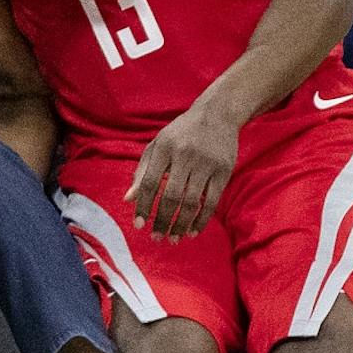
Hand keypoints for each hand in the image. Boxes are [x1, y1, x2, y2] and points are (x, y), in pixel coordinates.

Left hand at [127, 101, 239, 240]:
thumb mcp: (158, 144)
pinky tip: (192, 231)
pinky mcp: (224, 170)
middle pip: (171, 196)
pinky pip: (211, 201)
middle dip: (162, 221)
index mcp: (164, 148)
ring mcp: (206, 163)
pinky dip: (201, 220)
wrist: (218, 114)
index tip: (139, 225)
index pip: (149, 182)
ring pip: (191, 202)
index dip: (143, 206)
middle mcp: (184, 155)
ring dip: (181, 224)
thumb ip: (142, 171)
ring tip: (174, 238)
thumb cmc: (181, 133)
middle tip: (156, 237)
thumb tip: (128, 199)